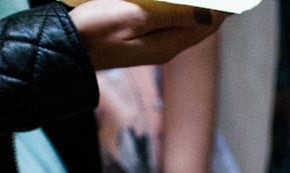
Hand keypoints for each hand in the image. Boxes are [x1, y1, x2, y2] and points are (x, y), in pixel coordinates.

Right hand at [68, 0, 222, 70]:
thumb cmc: (95, 32)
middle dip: (215, 6)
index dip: (224, 6)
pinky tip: (181, 3)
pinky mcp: (142, 37)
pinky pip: (170, 21)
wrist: (65, 50)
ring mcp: (155, 43)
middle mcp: (167, 46)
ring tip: (210, 0)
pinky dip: (180, 9)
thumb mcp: (133, 18)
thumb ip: (172, 14)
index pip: (208, 23)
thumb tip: (209, 14)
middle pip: (201, 23)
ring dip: (198, 7)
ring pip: (187, 22)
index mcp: (169, 44)